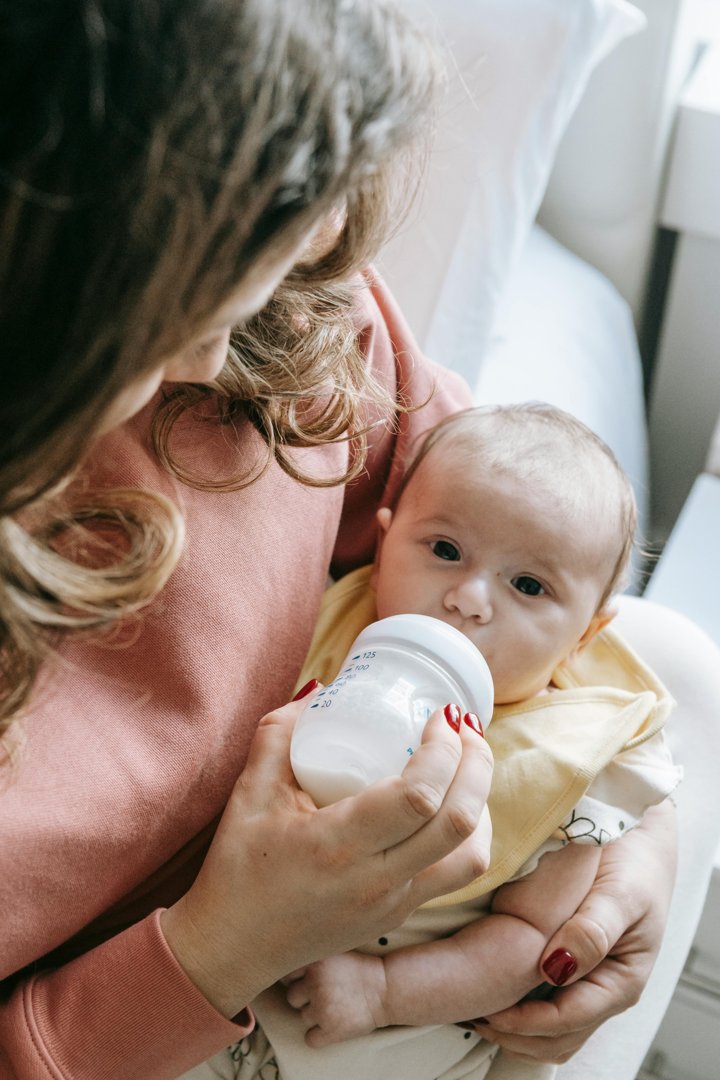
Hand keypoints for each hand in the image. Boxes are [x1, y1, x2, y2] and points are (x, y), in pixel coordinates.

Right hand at [161, 698, 492, 1017]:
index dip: (444, 750)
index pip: (419, 796)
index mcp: (339, 844)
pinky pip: (455, 876)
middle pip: (460, 823)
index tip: (441, 716)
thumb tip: (320, 689)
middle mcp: (376, 880)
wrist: (233, 947)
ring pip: (471, 857)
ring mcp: (393, 905)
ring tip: (467, 766)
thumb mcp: (249, 791)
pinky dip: (468, 836)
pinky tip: (452, 805)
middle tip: (467, 729)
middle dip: (477, 765)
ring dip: (481, 804)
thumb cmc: (238, 867)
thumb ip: (280, 732)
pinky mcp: (398, 918)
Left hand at [284, 952, 387, 1045]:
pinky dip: (319, 1036)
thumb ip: (311, 959)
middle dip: (306, 998)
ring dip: (316, 1015)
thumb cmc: (358, 970)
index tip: (311, 980)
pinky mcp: (330, 1030)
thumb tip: (284, 969)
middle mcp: (315, 984)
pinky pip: (310, 1039)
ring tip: (336, 1006)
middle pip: (292, 998)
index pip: (286, 975)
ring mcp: (322, 1008)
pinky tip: (333, 1024)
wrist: (386, 989)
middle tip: (327, 994)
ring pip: (303, 1017)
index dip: (298, 979)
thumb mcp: (334, 952)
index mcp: (314, 962)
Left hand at [466, 802, 676, 1063]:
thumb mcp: (620, 893)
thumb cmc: (635, 866)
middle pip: (558, 1037)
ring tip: (475, 1011)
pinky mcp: (576, 970)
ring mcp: (591, 984)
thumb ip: (593, 931)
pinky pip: (548, 1006)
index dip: (527, 1023)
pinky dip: (522, 1010)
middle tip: (471, 1017)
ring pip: (553, 1032)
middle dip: (516, 1035)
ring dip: (516, 1030)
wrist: (641, 846)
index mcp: (621, 982)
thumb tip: (554, 970)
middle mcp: (605, 992)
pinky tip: (492, 991)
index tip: (489, 1013)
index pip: (568, 1020)